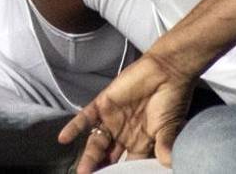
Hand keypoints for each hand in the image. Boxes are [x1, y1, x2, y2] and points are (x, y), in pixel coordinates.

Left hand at [59, 52, 195, 171]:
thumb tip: (169, 163)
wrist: (166, 72)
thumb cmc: (171, 101)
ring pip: (96, 142)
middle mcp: (124, 134)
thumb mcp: (169, 128)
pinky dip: (74, 128)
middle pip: (109, 157)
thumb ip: (165, 145)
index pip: (129, 165)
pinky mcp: (103, 104)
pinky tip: (63, 139)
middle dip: (101, 169)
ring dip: (88, 157)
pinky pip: (85, 118)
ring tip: (82, 172)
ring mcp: (112, 120)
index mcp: (141, 143)